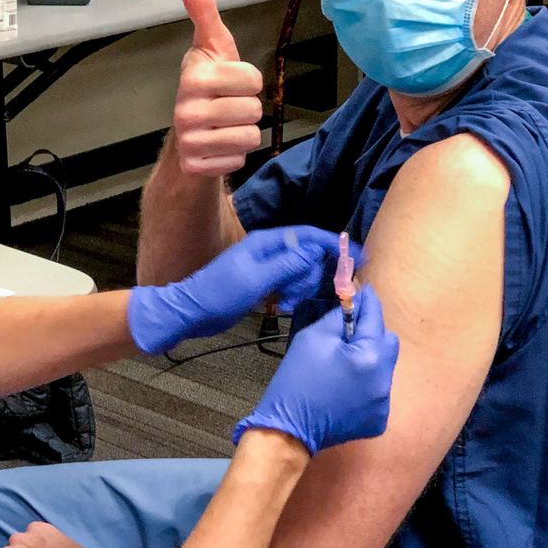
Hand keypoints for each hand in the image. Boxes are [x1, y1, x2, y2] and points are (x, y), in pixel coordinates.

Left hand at [128, 225, 361, 353]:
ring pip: (301, 272)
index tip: (357, 255)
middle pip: (309, 256)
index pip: (309, 235)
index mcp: (267, 242)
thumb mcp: (256, 279)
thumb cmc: (217, 294)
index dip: (334, 243)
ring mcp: (267, 267)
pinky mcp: (264, 282)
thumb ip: (287, 263)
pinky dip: (291, 295)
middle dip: (310, 276)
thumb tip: (315, 250)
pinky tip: (280, 306)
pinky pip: (289, 284)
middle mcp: (270, 250)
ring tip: (284, 303)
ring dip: (300, 288)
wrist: (191, 313)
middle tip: (297, 294)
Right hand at [171, 0, 263, 176]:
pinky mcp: (196, 165)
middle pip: (254, 109)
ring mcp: (190, 139)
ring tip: (224, 126)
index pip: (253, 79)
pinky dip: (235, 155)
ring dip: (244, 133)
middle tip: (228, 107)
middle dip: (248, 109)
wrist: (188, 136)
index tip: (231, 82)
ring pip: (250, 136)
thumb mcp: (212, 47)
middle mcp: (186, 108)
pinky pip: (239, 159)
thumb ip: (204, 12)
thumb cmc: (208, 86)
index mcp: (194, 76)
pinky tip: (219, 147)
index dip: (249, 82)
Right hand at [233, 285, 396, 455]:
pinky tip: (345, 387)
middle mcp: (384, 380)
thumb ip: (340, 317)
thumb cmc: (297, 380)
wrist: (288, 431)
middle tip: (348, 331)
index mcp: (370, 356)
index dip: (367, 302)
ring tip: (344, 363)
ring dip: (369, 358)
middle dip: (371, 332)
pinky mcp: (378, 419)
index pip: (375, 317)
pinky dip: (367, 383)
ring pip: (384, 366)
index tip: (362, 290)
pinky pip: (379, 390)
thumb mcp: (314, 337)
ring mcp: (384, 403)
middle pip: (388, 342)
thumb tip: (355, 301)